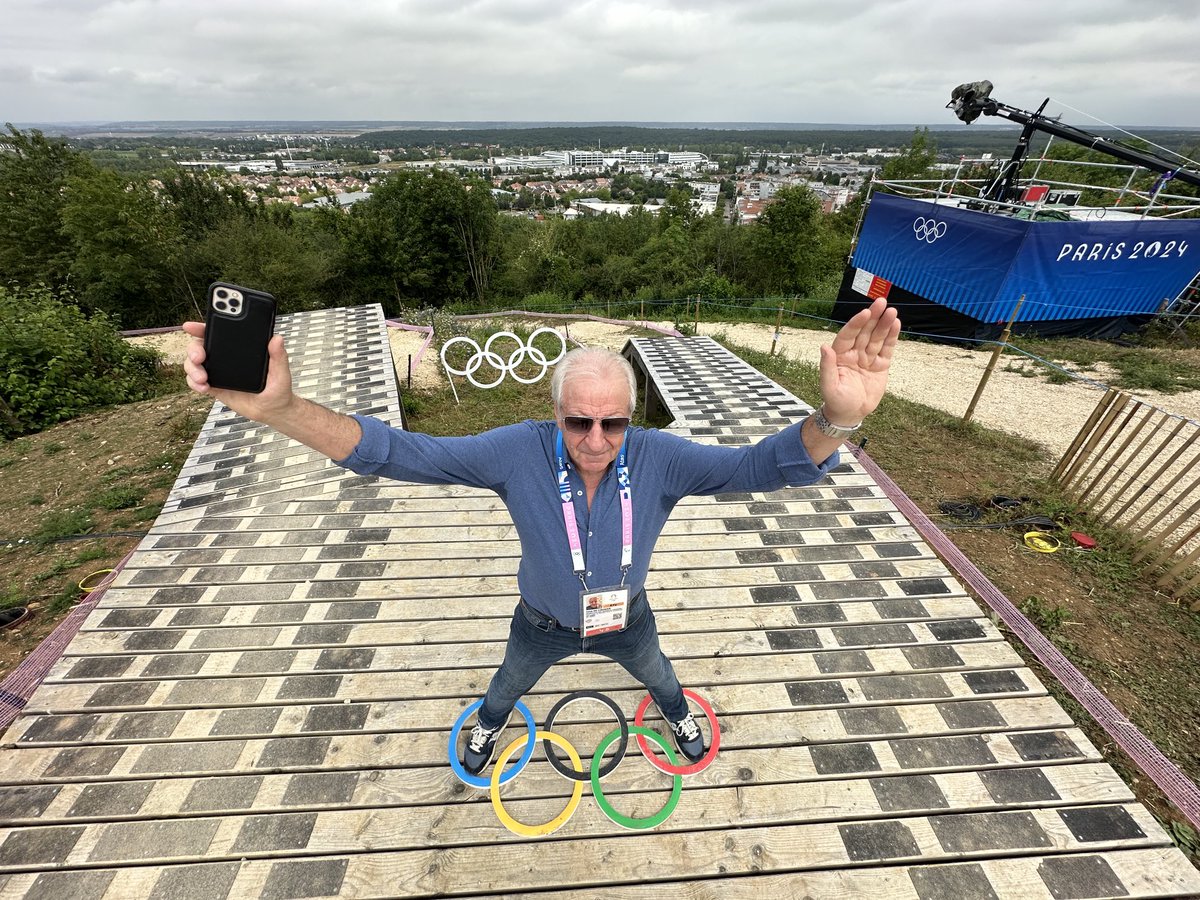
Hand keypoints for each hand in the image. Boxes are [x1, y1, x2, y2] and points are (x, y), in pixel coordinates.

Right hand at [181, 321, 295, 425]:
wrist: (272, 411)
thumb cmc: (278, 389)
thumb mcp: (281, 372)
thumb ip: (278, 356)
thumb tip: (277, 338)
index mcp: (239, 348)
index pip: (218, 333)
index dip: (202, 327)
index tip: (191, 326)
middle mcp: (225, 357)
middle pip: (199, 347)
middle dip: (193, 349)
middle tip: (199, 357)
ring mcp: (217, 372)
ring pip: (194, 364)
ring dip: (192, 369)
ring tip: (203, 379)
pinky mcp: (214, 387)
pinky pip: (196, 382)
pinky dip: (194, 384)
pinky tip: (203, 387)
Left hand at [818, 297, 899, 424]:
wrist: (850, 415)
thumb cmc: (836, 402)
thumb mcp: (829, 387)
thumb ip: (827, 367)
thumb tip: (824, 347)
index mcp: (840, 355)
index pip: (848, 335)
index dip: (856, 324)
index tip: (864, 312)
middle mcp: (854, 353)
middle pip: (864, 332)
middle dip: (873, 317)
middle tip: (882, 302)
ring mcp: (867, 358)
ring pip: (877, 338)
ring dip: (884, 324)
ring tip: (892, 312)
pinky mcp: (880, 365)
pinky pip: (886, 349)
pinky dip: (891, 337)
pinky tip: (896, 324)